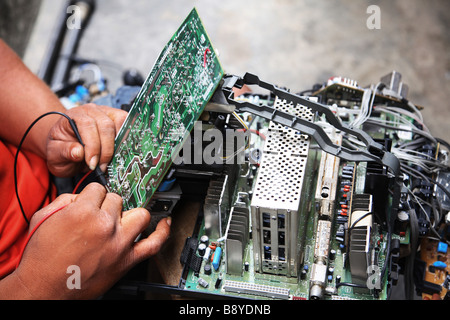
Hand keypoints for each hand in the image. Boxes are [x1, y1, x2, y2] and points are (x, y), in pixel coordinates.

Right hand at [12, 183, 170, 298]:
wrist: (43, 288)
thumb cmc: (42, 258)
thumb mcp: (44, 217)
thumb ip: (67, 200)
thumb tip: (84, 196)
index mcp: (83, 211)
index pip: (99, 189)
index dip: (93, 196)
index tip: (91, 204)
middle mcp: (104, 225)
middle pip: (118, 200)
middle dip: (107, 207)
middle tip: (97, 218)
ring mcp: (119, 242)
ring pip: (139, 214)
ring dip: (129, 216)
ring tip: (119, 222)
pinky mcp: (127, 260)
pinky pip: (154, 243)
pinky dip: (162, 232)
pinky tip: (165, 224)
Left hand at [46, 104, 126, 176]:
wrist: (67, 145)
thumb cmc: (62, 148)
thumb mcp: (54, 154)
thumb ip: (63, 152)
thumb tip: (78, 152)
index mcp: (73, 115)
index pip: (87, 125)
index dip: (92, 146)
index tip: (92, 164)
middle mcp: (91, 111)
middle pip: (106, 125)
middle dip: (106, 149)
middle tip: (101, 166)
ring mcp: (106, 113)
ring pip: (120, 123)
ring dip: (118, 145)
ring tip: (110, 160)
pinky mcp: (117, 119)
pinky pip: (128, 124)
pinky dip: (126, 139)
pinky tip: (118, 152)